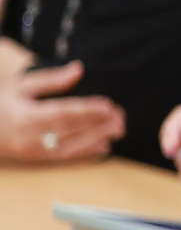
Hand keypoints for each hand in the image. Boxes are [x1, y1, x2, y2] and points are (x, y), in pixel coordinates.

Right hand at [0, 58, 125, 161]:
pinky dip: (87, 153)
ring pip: (71, 147)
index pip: (60, 113)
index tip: (107, 106)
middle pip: (69, 131)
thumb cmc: (6, 103)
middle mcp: (29, 137)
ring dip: (97, 139)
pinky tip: (105, 146)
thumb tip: (78, 69)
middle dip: (97, 125)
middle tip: (120, 117)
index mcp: (24, 116)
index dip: (86, 111)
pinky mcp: (39, 160)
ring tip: (118, 129)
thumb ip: (50, 79)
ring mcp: (34, 151)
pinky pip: (66, 158)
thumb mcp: (22, 85)